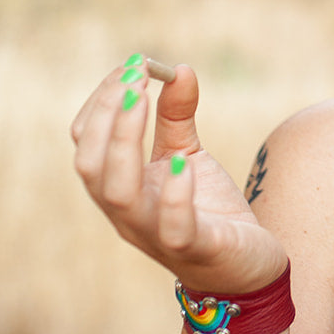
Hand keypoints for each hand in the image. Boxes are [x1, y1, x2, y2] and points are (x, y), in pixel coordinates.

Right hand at [71, 58, 287, 295]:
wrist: (247, 267)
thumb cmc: (208, 210)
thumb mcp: (188, 157)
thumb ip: (178, 117)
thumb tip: (180, 69)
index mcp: (120, 187)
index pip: (87, 143)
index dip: (102, 102)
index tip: (132, 65)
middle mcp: (127, 213)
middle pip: (92, 165)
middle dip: (108, 116)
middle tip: (135, 76)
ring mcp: (155, 234)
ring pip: (116, 194)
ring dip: (123, 142)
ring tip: (142, 100)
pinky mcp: (195, 249)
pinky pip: (172, 227)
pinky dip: (173, 195)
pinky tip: (182, 162)